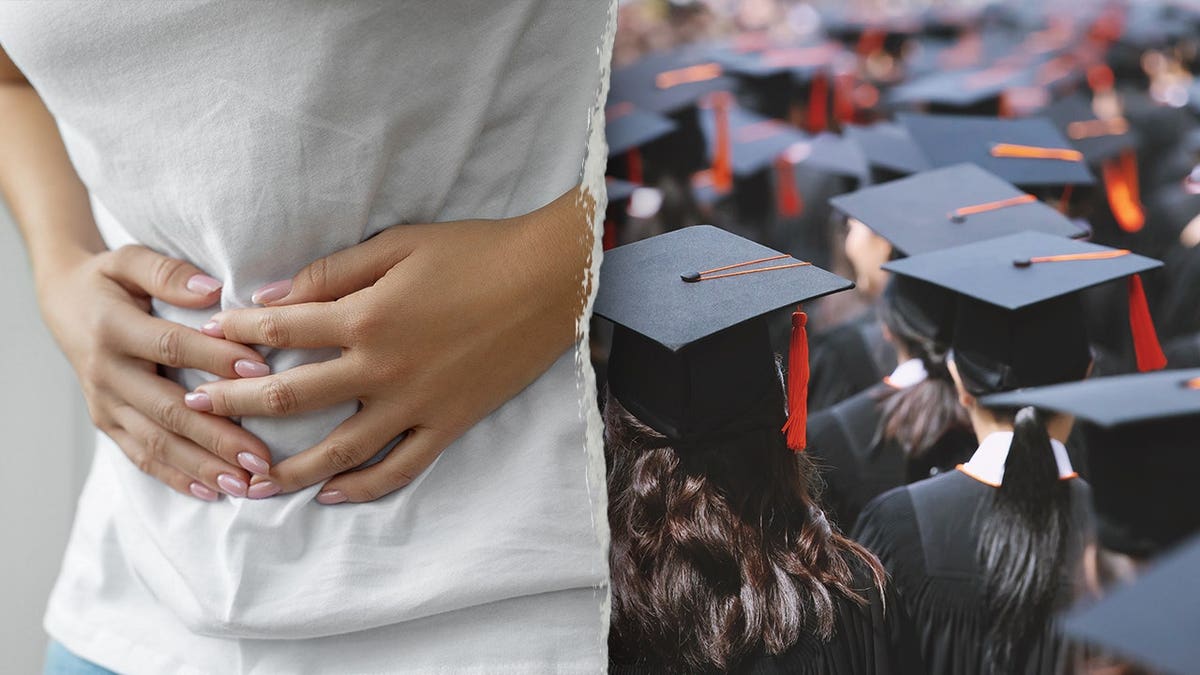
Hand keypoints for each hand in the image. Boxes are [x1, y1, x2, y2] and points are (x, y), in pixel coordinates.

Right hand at [37, 245, 274, 499]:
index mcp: (113, 328)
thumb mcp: (130, 260)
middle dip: (216, 437)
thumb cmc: (109, 281)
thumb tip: (212, 291)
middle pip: (167, 409)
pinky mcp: (106, 424)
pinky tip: (211, 492)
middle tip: (262, 459)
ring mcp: (105, 404)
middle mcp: (106, 372)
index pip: (172, 347)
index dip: (215, 359)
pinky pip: (141, 456)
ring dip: (202, 467)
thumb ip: (169, 273)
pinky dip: (176, 478)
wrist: (63, 304)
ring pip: (156, 443)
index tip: (261, 372)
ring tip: (246, 485)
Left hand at [191, 187, 593, 502]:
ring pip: (338, 448)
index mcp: (365, 316)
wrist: (549, 282)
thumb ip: (333, 272)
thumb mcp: (399, 245)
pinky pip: (399, 467)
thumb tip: (271, 296)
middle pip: (292, 395)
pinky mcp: (448, 423)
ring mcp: (415, 403)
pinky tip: (330, 494)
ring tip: (245, 482)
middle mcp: (381, 368)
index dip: (236, 332)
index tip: (205, 338)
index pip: (280, 330)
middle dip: (236, 403)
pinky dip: (362, 486)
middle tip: (194, 412)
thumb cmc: (474, 252)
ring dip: (285, 467)